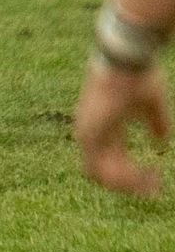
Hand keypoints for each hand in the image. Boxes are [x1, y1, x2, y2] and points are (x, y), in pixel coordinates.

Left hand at [78, 59, 167, 195]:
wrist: (126, 60)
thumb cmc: (138, 77)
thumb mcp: (151, 104)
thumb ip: (156, 124)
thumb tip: (163, 142)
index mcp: (104, 126)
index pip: (112, 160)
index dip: (132, 175)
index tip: (156, 180)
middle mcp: (91, 133)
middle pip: (105, 172)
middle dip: (130, 185)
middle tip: (154, 191)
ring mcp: (88, 134)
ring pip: (101, 174)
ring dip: (128, 184)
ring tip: (152, 185)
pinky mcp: (89, 134)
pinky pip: (101, 168)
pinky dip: (121, 178)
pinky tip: (142, 178)